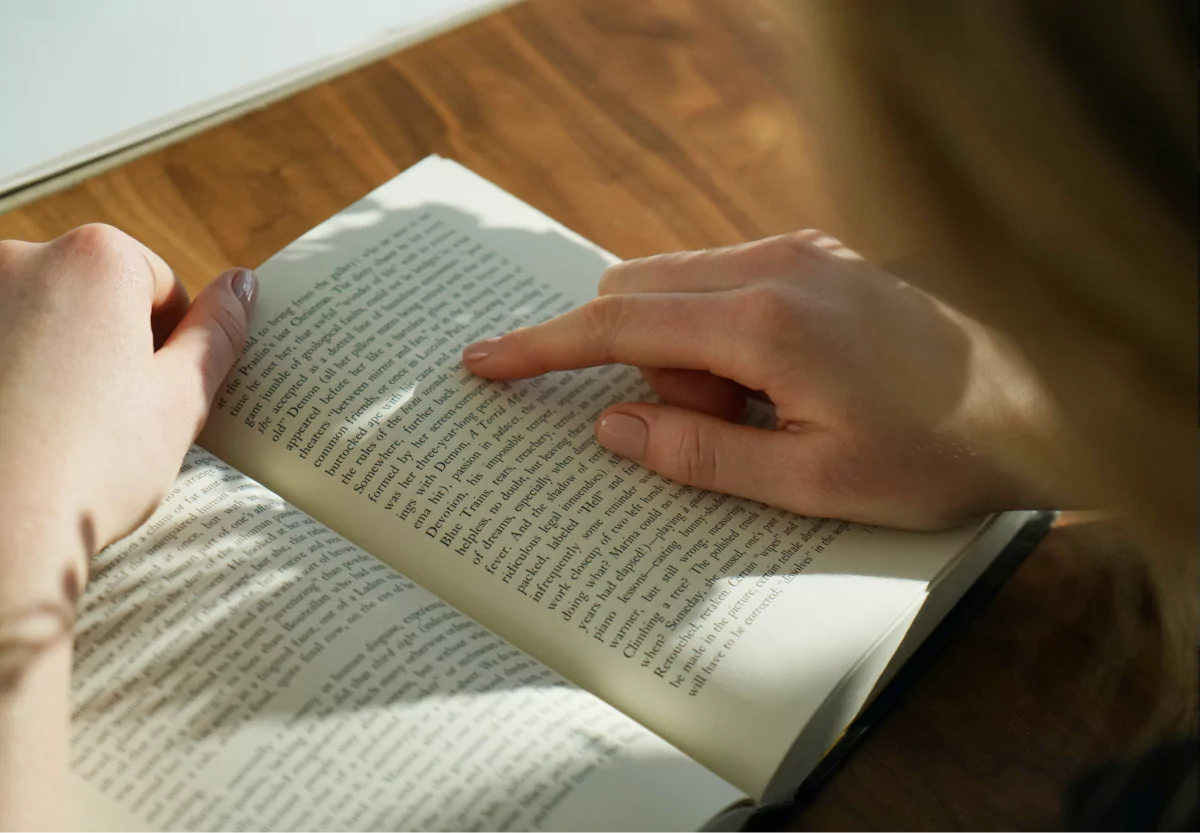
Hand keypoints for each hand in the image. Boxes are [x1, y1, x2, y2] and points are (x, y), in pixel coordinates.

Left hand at [0, 224, 255, 601]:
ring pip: (38, 318)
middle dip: (110, 344)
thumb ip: (218, 332)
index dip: (171, 344)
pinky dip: (12, 372)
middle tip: (112, 420)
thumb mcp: (181, 399)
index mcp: (95, 259)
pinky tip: (18, 427)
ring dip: (56, 358)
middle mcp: (18, 257)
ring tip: (58, 430)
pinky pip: (0, 344)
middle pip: (94, 292)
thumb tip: (242, 284)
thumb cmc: (91, 467)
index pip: (159, 284)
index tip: (157, 396)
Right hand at [464, 231, 1048, 528]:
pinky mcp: (818, 254)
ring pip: (680, 286)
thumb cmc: (938, 451)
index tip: (484, 361)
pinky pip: (725, 282)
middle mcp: (775, 265)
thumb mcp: (813, 484)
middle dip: (641, 366)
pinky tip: (785, 382)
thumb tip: (614, 429)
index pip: (617, 326)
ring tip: (771, 413)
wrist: (1044, 396)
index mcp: (764, 324)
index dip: (541, 347)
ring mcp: (799, 251)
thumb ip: (700, 454)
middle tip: (713, 428)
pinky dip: (719, 334)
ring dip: (687, 354)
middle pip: (638, 294)